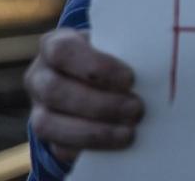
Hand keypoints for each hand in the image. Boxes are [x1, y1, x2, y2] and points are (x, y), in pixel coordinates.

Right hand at [24, 29, 143, 162]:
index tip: (130, 79)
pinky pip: (59, 148)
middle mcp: (39, 77)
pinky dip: (90, 148)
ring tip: (130, 132)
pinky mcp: (48, 138)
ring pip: (49, 124)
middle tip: (137, 109)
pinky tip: (116, 143)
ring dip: (94, 131)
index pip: (63, 52)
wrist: (97, 83)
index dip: (96, 67)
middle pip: (56, 91)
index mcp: (55, 45)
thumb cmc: (113, 59)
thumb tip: (156, 67)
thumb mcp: (116, 48)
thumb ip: (126, 53)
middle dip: (100, 104)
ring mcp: (38, 109)